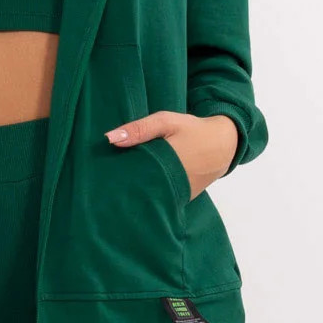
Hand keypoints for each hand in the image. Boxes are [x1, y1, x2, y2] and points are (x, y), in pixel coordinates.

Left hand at [104, 110, 238, 199]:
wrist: (223, 145)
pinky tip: (137, 190)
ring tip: (115, 190)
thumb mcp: (166, 122)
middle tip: (102, 186)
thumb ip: (139, 129)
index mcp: (166, 165)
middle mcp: (172, 185)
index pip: (133, 177)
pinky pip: (162, 200)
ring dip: (136, 193)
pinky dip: (150, 195)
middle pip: (139, 191)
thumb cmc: (192, 130)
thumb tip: (109, 139)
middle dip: (122, 188)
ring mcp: (178, 195)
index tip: (99, 178)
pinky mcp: (182, 199)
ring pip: (150, 198)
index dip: (116, 178)